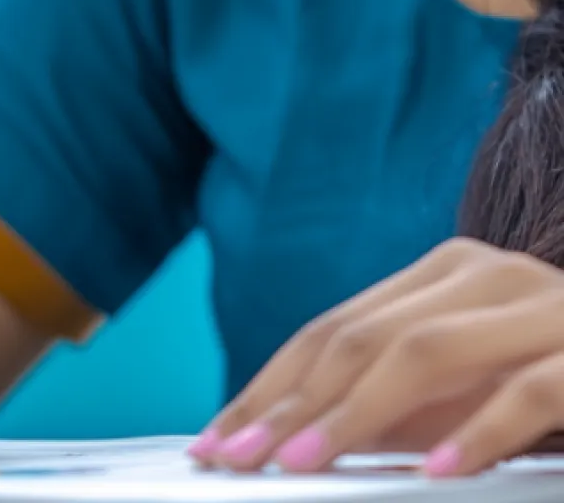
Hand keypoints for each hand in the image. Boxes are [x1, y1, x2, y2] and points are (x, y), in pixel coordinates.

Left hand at [189, 237, 563, 476]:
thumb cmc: (547, 374)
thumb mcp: (457, 386)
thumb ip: (389, 399)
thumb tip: (288, 438)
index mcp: (441, 275)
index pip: (331, 329)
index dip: (268, 384)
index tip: (217, 436)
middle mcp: (484, 276)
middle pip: (361, 339)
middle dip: (290, 403)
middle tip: (236, 457)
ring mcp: (544, 307)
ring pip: (427, 353)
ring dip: (355, 415)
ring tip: (302, 464)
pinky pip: (532, 390)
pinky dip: (481, 431)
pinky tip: (436, 472)